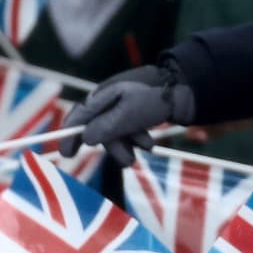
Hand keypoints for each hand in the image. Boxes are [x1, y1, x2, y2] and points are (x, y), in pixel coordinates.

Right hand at [58, 62, 196, 165]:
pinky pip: (127, 134)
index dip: (70, 135)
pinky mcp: (133, 116)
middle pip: (98, 130)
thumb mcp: (129, 113)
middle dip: (114, 146)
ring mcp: (121, 110)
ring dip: (129, 145)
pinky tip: (149, 142)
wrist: (185, 91)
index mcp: (102, 97)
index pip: (79, 116)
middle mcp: (108, 103)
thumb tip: (85, 139)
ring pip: (114, 135)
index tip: (67, 154)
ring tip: (147, 146)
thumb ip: (106, 126)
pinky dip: (136, 140)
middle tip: (128, 161)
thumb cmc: (154, 99)